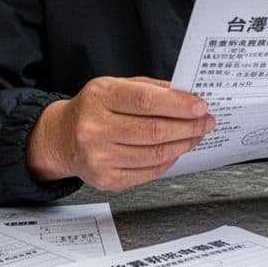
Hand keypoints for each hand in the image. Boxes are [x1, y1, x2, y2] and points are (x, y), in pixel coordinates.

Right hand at [28, 77, 213, 191]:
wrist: (61, 138)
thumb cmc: (93, 109)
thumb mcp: (114, 86)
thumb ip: (150, 89)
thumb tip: (188, 96)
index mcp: (99, 98)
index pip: (145, 100)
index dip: (178, 104)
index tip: (200, 106)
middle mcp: (94, 128)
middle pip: (153, 130)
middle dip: (188, 126)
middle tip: (206, 122)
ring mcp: (99, 158)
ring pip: (155, 154)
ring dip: (183, 144)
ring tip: (196, 135)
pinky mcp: (106, 180)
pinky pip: (149, 172)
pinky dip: (169, 161)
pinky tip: (176, 150)